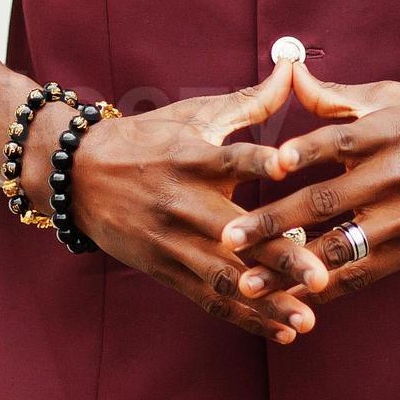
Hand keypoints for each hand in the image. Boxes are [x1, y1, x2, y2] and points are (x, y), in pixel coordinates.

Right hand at [58, 63, 321, 344]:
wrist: (77, 175)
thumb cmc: (146, 140)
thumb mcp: (193, 116)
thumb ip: (249, 102)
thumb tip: (294, 69)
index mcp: (191, 157)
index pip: (229, 157)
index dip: (259, 159)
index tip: (291, 162)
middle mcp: (183, 202)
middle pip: (235, 233)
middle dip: (279, 256)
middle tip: (322, 274)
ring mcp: (172, 242)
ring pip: (224, 276)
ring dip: (267, 301)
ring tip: (309, 318)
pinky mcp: (165, 269)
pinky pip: (210, 299)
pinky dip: (246, 317)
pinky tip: (284, 331)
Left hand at [216, 66, 399, 310]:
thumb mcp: (393, 97)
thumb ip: (337, 96)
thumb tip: (287, 73)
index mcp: (386, 131)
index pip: (334, 142)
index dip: (297, 155)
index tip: (260, 167)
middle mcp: (395, 175)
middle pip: (326, 201)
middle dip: (274, 222)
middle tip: (228, 237)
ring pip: (340, 246)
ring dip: (291, 267)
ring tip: (249, 280)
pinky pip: (365, 272)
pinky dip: (329, 287)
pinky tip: (295, 297)